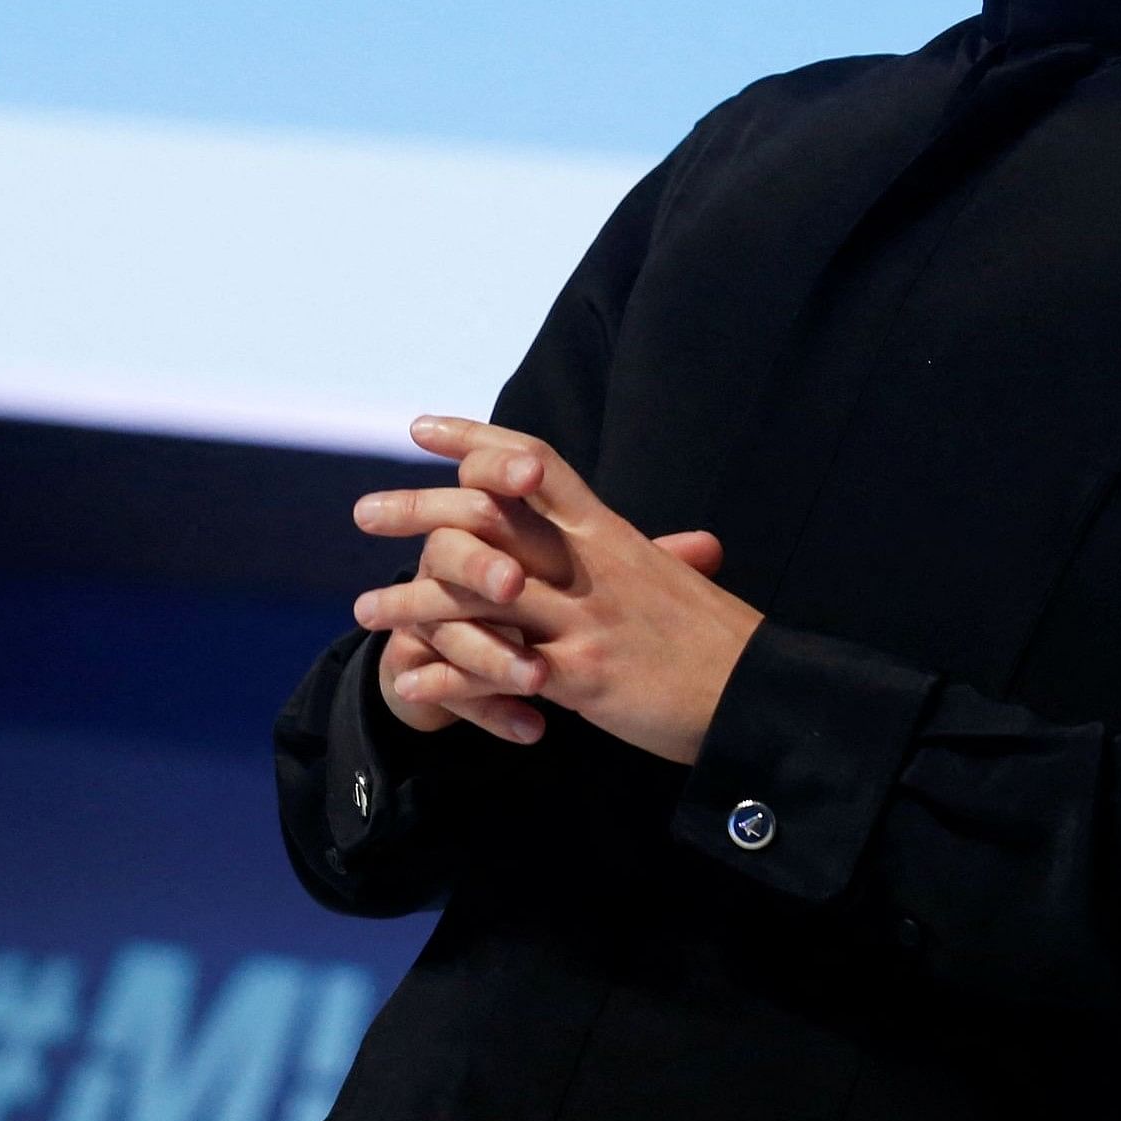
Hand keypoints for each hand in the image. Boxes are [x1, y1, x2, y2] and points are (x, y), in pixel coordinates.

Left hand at [351, 418, 762, 763]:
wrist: (757, 693)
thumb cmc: (718, 638)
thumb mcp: (674, 576)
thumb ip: (635, 552)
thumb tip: (613, 534)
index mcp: (610, 533)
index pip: (534, 462)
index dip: (475, 439)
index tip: (422, 428)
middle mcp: (589, 566)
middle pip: (487, 518)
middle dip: (419, 510)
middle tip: (365, 512)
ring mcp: (582, 620)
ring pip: (473, 598)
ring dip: (409, 603)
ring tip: (363, 612)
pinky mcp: (578, 680)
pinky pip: (493, 672)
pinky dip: (445, 677)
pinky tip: (410, 681)